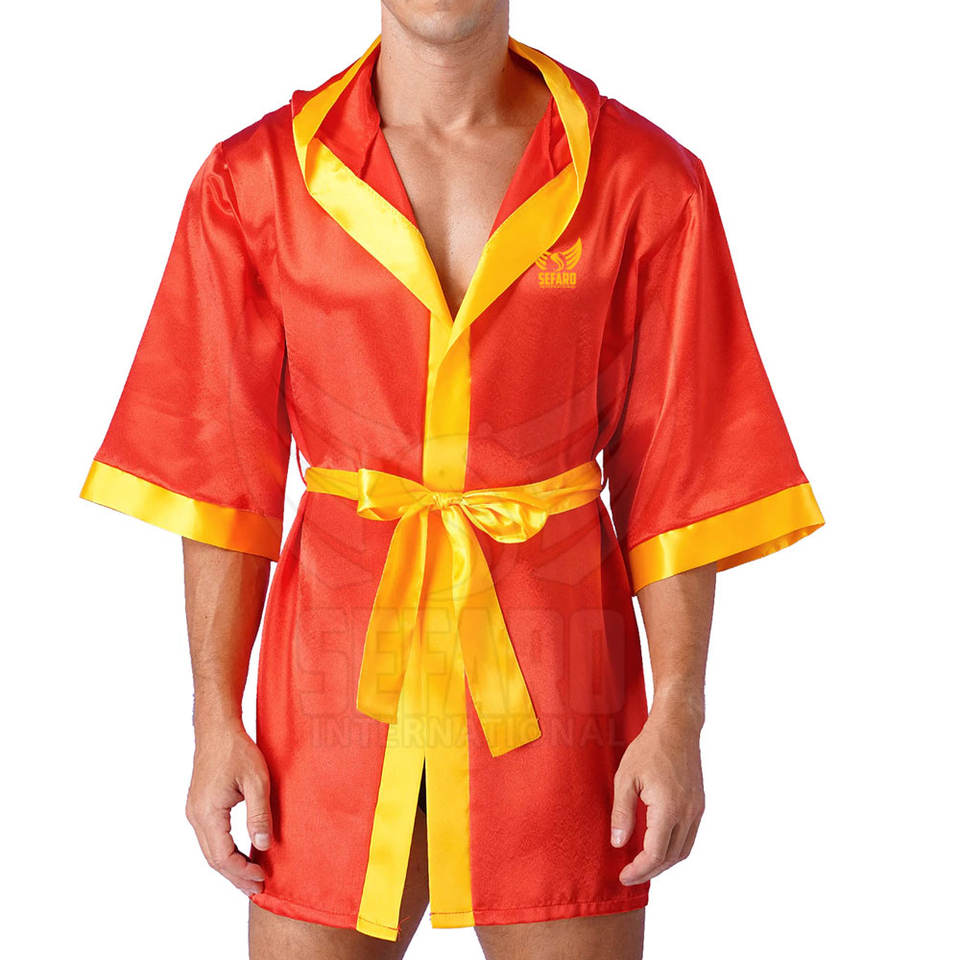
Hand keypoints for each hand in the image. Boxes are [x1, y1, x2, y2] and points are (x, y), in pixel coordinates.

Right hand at [185, 722, 272, 895]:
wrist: (217, 729)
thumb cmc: (237, 750)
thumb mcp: (257, 780)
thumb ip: (259, 813)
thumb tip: (263, 844)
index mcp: (207, 813)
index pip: (223, 856)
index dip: (242, 871)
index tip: (262, 878)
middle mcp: (196, 816)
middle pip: (214, 859)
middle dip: (236, 876)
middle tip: (258, 887)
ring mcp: (195, 811)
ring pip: (210, 850)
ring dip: (230, 866)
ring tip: (251, 877)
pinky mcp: (199, 806)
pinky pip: (210, 838)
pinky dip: (225, 851)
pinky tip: (241, 854)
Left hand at [610, 708, 704, 884]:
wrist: (677, 727)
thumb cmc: (648, 749)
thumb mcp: (626, 778)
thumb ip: (622, 813)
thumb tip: (619, 844)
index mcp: (668, 808)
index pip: (655, 854)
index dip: (639, 870)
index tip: (623, 875)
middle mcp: (687, 813)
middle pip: (670, 858)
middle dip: (649, 871)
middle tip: (629, 875)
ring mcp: (697, 810)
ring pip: (683, 851)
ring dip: (663, 863)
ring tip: (642, 865)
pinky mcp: (699, 805)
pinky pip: (689, 837)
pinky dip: (674, 849)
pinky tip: (658, 846)